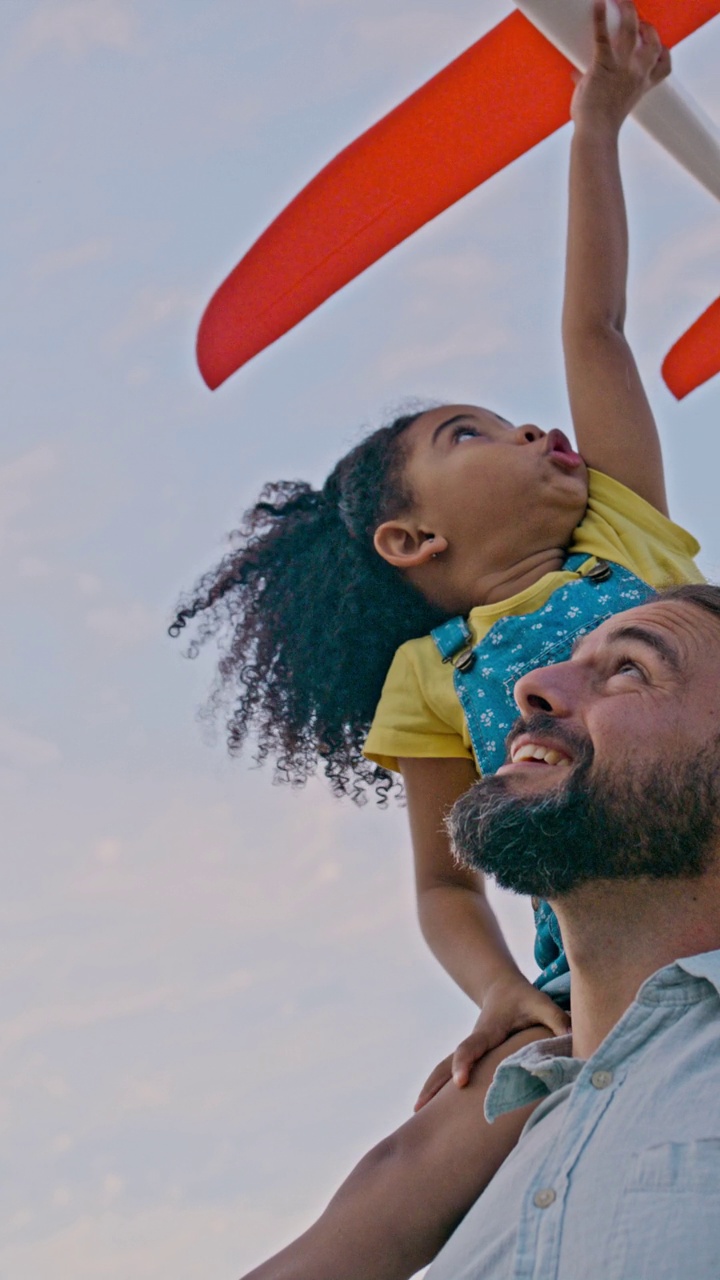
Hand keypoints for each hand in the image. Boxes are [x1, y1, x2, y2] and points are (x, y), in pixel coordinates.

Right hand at [414, 974, 569, 1110]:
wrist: (502, 989)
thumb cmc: (524, 999)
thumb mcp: (542, 1004)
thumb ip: (557, 1020)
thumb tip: (575, 1039)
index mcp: (488, 1030)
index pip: (471, 1047)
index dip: (464, 1063)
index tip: (460, 1083)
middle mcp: (473, 1042)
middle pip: (447, 1062)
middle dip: (434, 1083)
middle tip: (418, 1108)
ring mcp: (469, 1051)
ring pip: (443, 1069)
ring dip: (430, 1088)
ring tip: (415, 1113)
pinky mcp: (470, 1059)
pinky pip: (449, 1073)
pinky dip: (438, 1089)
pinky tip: (431, 1110)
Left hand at [570, 0, 669, 129]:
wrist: (596, 132)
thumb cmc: (599, 124)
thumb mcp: (607, 103)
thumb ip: (595, 83)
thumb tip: (576, 74)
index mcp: (641, 86)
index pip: (664, 66)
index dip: (663, 52)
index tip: (656, 44)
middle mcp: (637, 74)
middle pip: (653, 43)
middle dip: (648, 28)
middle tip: (637, 21)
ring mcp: (622, 68)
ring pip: (631, 31)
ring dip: (628, 12)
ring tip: (621, 1)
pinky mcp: (604, 65)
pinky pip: (603, 36)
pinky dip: (600, 19)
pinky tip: (599, 6)